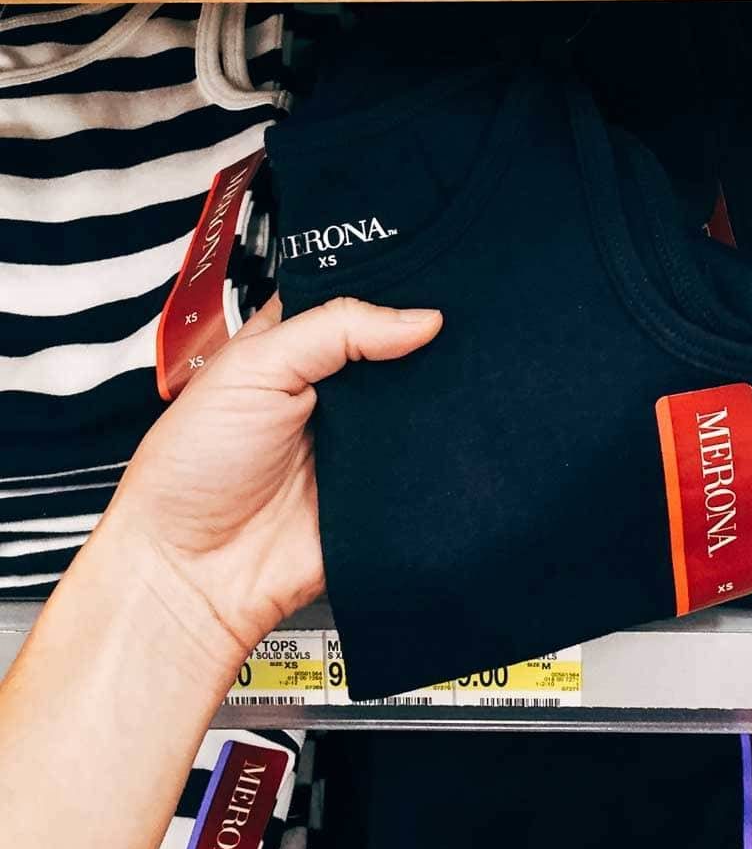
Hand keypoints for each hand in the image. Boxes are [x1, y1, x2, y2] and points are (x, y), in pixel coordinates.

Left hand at [102, 296, 441, 670]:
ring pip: (428, 402)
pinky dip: (450, 449)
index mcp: (298, 344)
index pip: (360, 296)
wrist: (196, 571)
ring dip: (444, 393)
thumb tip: (421, 318)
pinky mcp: (388, 487)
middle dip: (430, 338)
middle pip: (403, 347)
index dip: (395, 287)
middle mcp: (336, 388)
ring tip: (461, 377)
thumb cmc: (193, 468)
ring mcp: (365, 439)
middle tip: (457, 326)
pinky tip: (457, 431)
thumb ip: (335, 330)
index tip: (435, 277)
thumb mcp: (254, 368)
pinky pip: (436, 461)